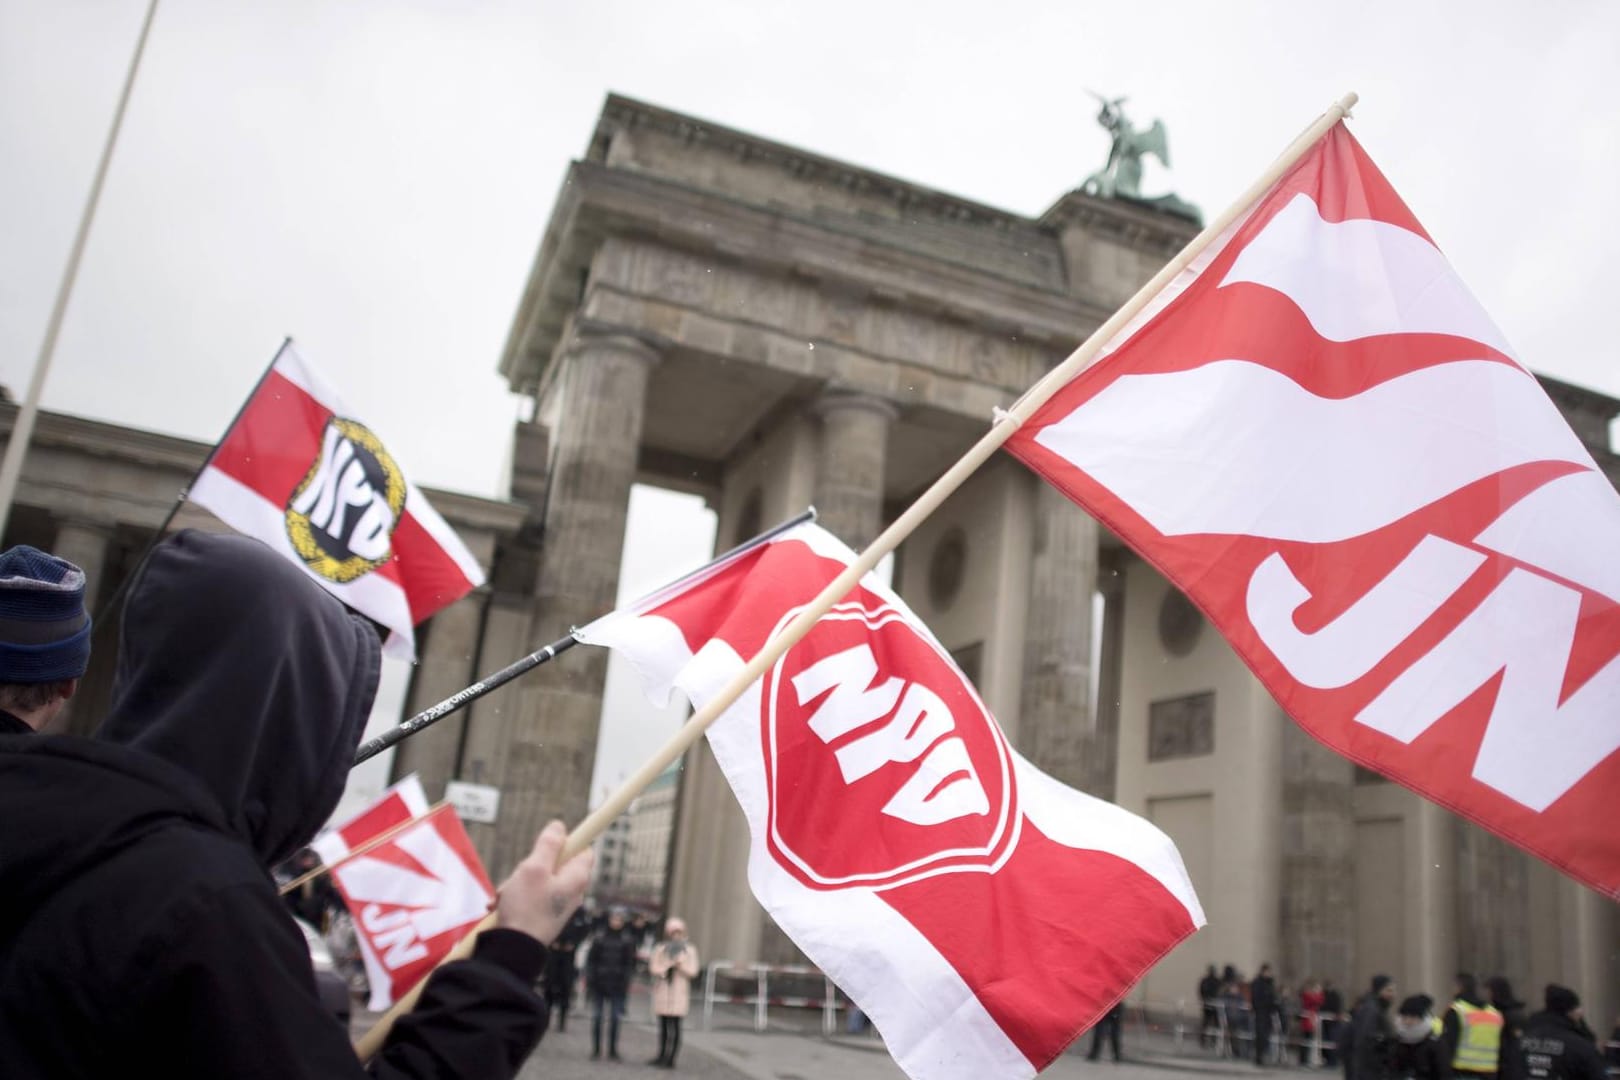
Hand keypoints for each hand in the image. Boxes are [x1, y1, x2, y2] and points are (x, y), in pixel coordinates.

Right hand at [495, 820, 592, 944]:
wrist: (513, 950)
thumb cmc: (526, 908)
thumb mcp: (534, 868)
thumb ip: (548, 844)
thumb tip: (560, 826)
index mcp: (577, 878)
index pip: (584, 849)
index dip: (568, 841)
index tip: (549, 842)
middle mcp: (571, 891)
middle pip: (555, 863)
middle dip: (531, 865)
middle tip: (519, 875)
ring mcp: (557, 904)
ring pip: (538, 879)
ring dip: (518, 882)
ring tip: (506, 895)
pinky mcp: (543, 915)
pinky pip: (530, 896)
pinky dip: (515, 897)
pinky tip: (501, 906)